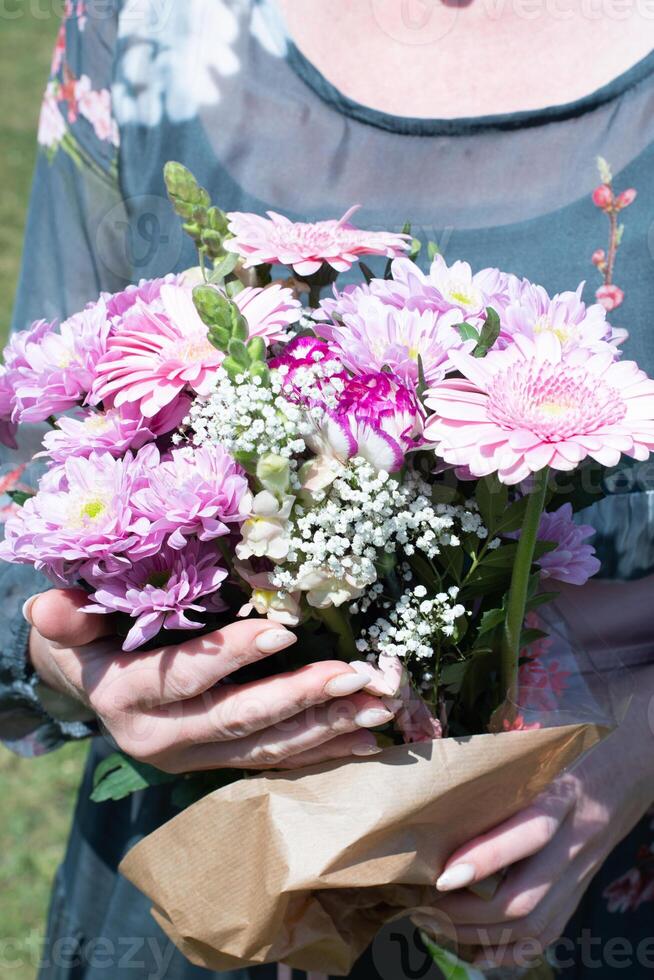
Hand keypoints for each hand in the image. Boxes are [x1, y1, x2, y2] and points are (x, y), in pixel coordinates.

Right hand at [25, 589, 392, 772]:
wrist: (87, 688)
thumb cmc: (87, 641)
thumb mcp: (67, 625)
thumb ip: (65, 619)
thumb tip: (45, 607)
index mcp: (126, 699)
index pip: (183, 677)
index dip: (231, 654)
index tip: (283, 629)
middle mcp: (161, 739)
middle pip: (237, 720)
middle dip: (299, 698)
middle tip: (353, 675)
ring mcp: (193, 758)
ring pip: (265, 748)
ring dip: (325, 728)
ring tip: (376, 707)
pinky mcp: (217, 763)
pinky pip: (274, 761)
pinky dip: (321, 750)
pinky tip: (364, 738)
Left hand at [416, 666, 653, 969]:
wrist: (625, 776)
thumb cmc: (567, 758)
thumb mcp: (537, 759)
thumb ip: (501, 778)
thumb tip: (440, 796)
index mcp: (563, 798)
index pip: (529, 834)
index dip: (486, 860)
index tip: (442, 878)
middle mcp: (575, 843)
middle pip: (526, 897)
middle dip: (469, 915)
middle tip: (423, 909)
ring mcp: (580, 874)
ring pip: (534, 924)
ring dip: (481, 936)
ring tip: (437, 927)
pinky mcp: (579, 892)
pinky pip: (548, 933)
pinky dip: (510, 950)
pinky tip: (477, 952)